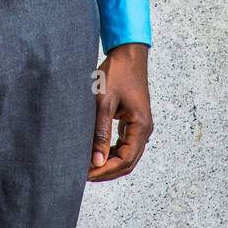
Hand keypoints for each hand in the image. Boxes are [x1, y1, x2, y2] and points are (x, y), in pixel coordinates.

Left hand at [87, 43, 152, 181]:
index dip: (105, 171)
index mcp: (141, 126)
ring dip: (108, 163)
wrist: (128, 53)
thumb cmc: (117, 72)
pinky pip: (124, 144)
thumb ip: (100, 131)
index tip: (85, 174)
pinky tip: (95, 153)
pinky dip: (111, 152)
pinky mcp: (133, 121)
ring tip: (87, 166)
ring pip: (126, 155)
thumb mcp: (105, 101)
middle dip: (106, 171)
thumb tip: (96, 160)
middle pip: (127, 162)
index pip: (125, 161)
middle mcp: (144, 130)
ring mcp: (140, 126)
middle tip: (83, 175)